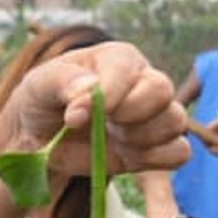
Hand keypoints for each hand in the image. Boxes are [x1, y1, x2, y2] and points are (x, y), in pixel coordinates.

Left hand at [8, 41, 188, 174]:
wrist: (40, 139)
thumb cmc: (41, 101)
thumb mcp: (39, 84)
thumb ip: (62, 82)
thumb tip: (88, 92)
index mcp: (117, 59)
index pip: (129, 70)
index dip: (109, 95)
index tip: (76, 115)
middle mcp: (142, 81)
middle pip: (163, 91)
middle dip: (132, 114)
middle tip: (103, 126)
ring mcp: (152, 115)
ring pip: (176, 122)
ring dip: (142, 138)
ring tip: (111, 139)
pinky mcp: (155, 147)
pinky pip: (179, 153)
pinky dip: (157, 159)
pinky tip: (127, 155)